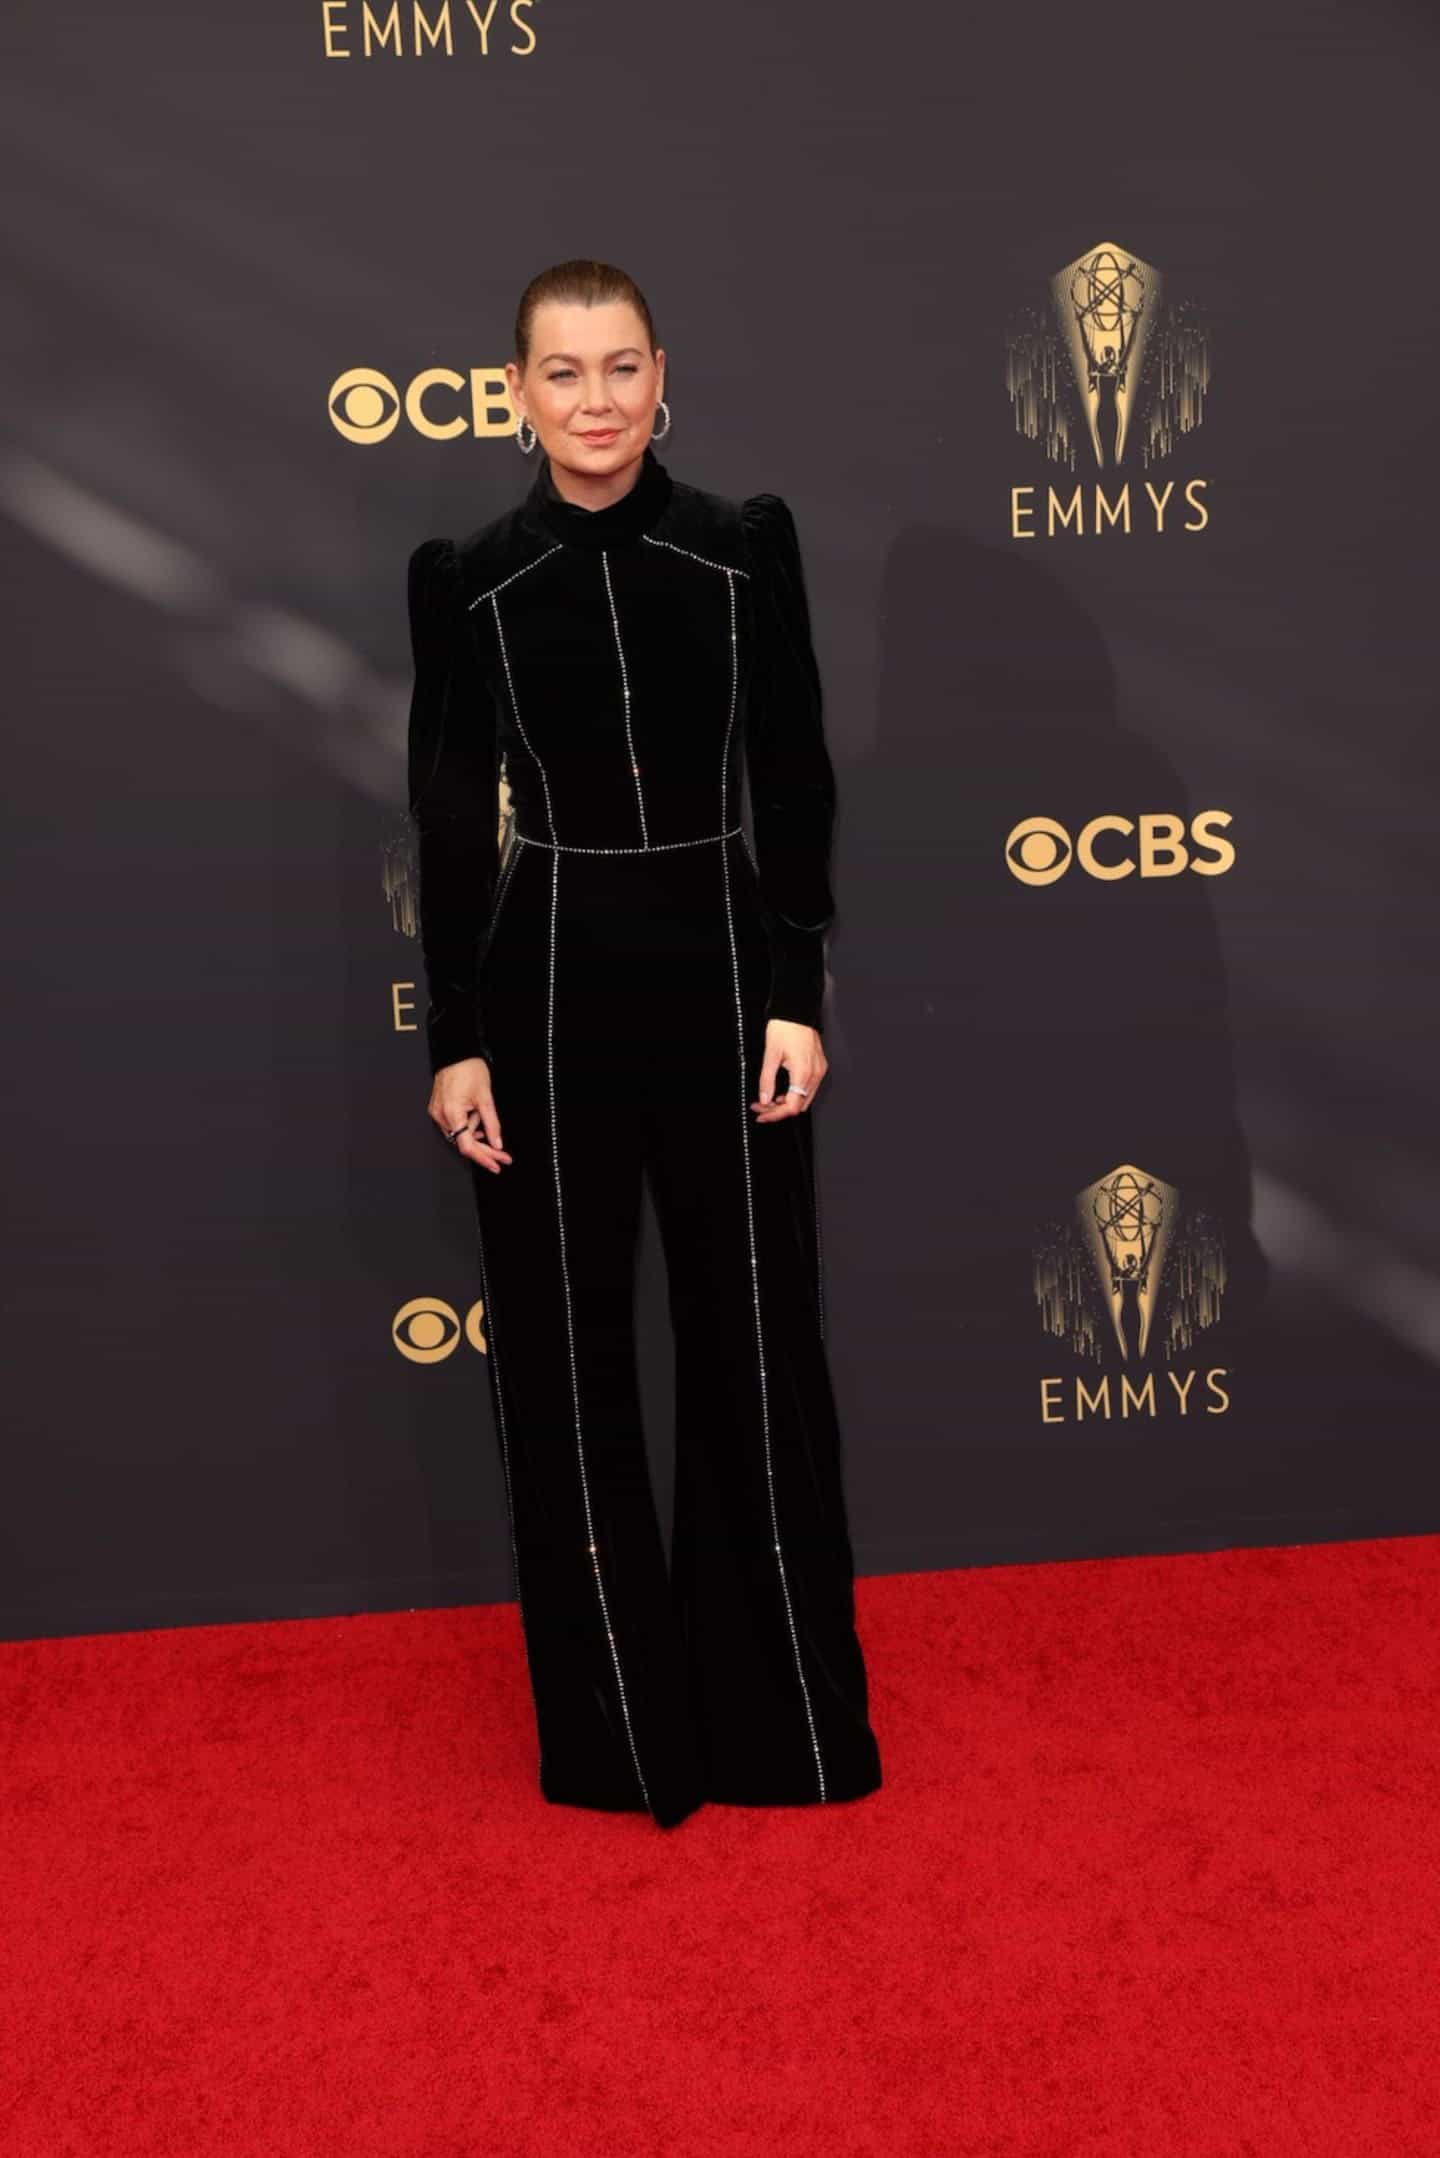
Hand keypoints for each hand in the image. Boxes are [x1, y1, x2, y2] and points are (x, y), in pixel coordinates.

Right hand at [428, 1056, 512, 1172]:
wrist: (456, 1053)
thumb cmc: (469, 1069)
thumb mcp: (486, 1098)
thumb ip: (492, 1123)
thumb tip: (497, 1142)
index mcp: (452, 1113)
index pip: (467, 1146)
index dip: (483, 1157)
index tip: (497, 1164)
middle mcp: (441, 1115)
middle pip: (464, 1143)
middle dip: (485, 1150)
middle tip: (502, 1156)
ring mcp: (437, 1113)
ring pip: (460, 1135)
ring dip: (476, 1134)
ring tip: (484, 1116)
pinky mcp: (438, 1109)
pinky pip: (454, 1125)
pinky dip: (467, 1126)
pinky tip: (477, 1122)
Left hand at [752, 1020, 826, 1122]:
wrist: (796, 1011)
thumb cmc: (785, 1027)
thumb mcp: (770, 1055)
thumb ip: (767, 1080)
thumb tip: (764, 1098)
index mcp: (803, 1072)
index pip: (791, 1106)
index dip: (775, 1114)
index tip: (762, 1114)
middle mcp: (815, 1074)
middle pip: (799, 1105)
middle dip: (779, 1109)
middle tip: (761, 1106)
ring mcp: (819, 1070)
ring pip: (804, 1099)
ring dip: (787, 1102)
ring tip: (769, 1098)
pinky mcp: (819, 1066)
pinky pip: (809, 1088)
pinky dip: (795, 1093)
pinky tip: (782, 1090)